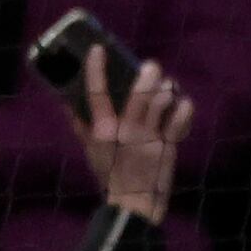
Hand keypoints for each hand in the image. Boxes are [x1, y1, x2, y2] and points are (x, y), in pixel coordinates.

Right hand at [64, 55, 192, 224]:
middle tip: (152, 66)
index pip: (96, 93)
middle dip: (147, 76)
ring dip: (167, 90)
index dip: (96, 69)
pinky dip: (184, 110)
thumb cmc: (111, 173)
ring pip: (160, 104)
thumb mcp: (91, 149)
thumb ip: (81, 125)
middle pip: (138, 95)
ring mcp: (148, 138)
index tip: (98, 49)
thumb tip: (66, 103)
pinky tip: (183, 102)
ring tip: (168, 84)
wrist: (134, 201)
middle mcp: (125, 131)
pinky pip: (179, 123)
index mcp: (103, 129)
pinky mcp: (166, 146)